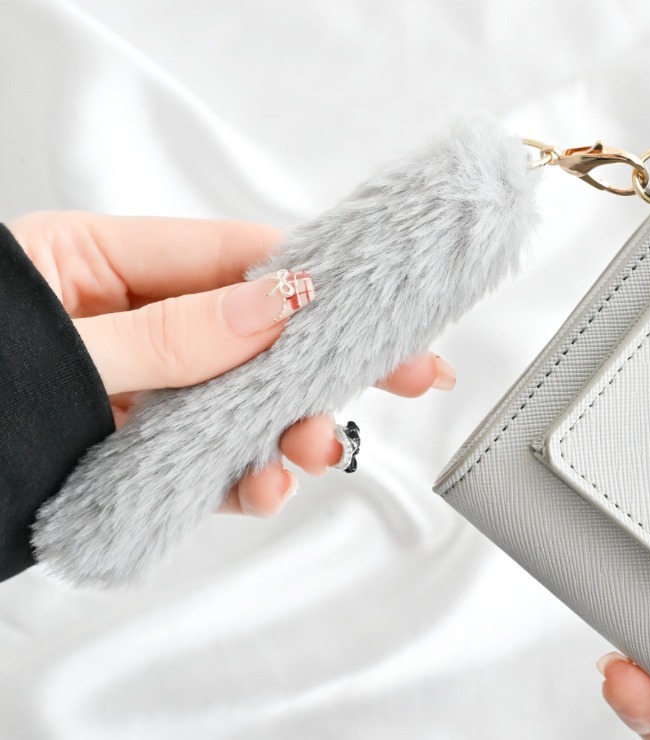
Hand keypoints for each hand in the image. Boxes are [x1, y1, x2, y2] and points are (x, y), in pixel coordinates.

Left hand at [8, 211, 455, 516]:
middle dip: (325, 359)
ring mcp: (134, 387)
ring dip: (285, 426)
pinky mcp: (133, 447)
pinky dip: (237, 473)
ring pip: (235, 400)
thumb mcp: (58, 349)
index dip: (309, 278)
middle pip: (250, 331)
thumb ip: (169, 334)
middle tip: (406, 375)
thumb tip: (273, 306)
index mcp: (95, 263)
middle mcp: (124, 320)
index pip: (230, 257)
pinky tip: (260, 486)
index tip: (375, 300)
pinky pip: (201, 454)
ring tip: (316, 450)